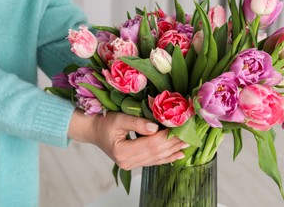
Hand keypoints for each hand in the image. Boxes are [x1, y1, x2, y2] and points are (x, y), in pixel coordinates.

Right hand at [68, 109, 187, 169]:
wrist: (93, 131)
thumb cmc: (104, 122)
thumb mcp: (118, 118)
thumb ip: (136, 123)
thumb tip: (155, 127)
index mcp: (123, 152)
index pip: (151, 144)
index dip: (167, 136)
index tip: (181, 127)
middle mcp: (127, 162)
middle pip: (156, 152)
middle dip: (174, 143)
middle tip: (190, 134)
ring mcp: (131, 165)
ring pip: (157, 158)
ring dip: (173, 150)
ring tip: (188, 143)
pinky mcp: (134, 163)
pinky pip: (153, 161)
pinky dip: (167, 158)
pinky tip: (178, 155)